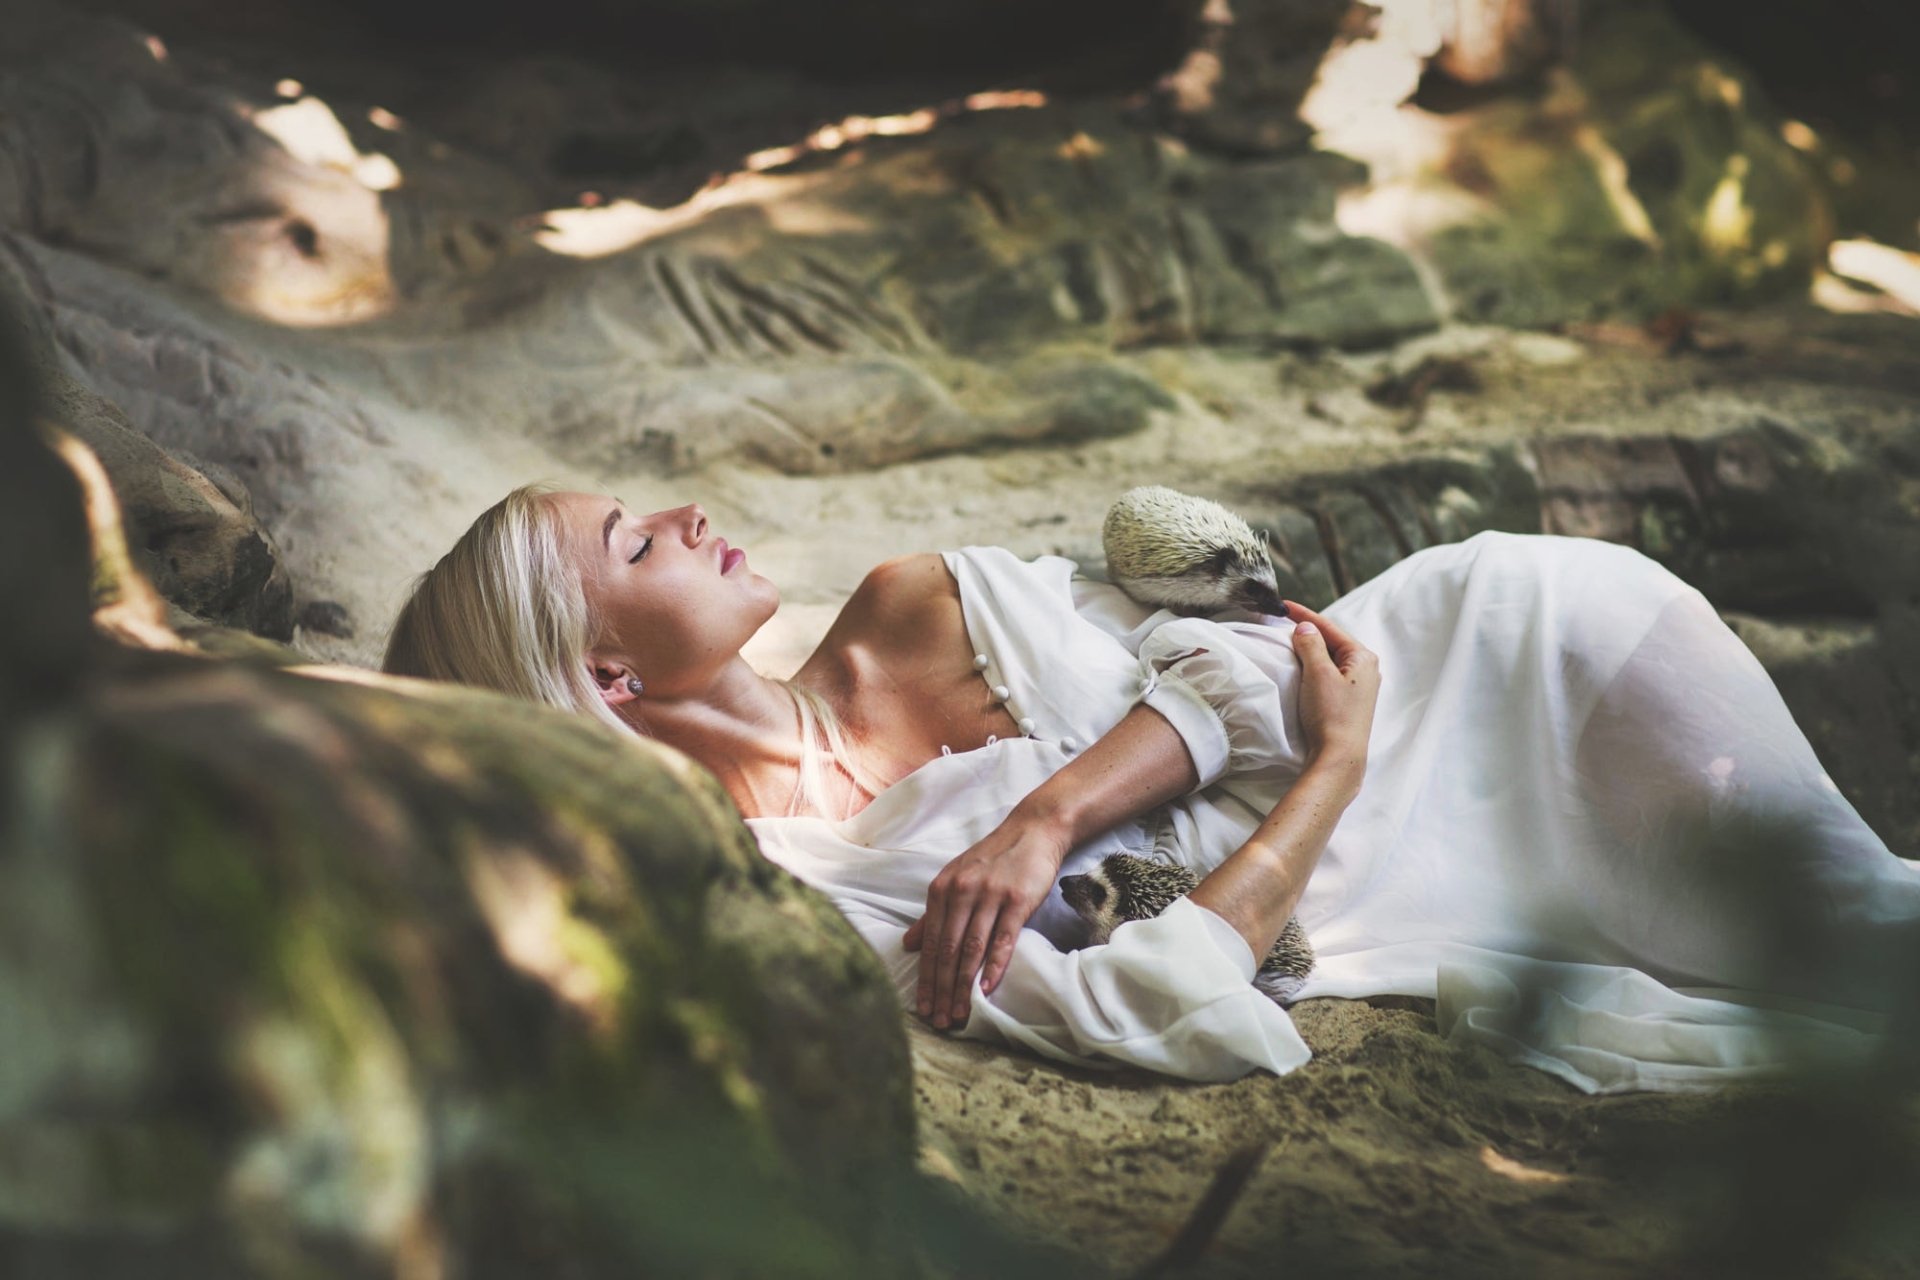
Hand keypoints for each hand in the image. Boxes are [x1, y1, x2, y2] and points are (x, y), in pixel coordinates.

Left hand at [902, 808, 1069, 1028]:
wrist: (1032, 831)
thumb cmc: (992, 859)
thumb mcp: (955, 880)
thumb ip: (932, 914)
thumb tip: (908, 944)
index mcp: (941, 890)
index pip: (929, 943)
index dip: (926, 978)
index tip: (923, 1007)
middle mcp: (961, 892)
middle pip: (947, 950)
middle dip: (941, 989)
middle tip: (939, 1021)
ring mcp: (989, 896)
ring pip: (971, 948)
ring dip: (963, 985)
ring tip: (960, 1014)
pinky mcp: (1017, 900)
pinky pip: (1003, 939)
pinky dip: (994, 966)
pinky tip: (986, 989)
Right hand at [1283, 601, 1379, 779]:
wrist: (1339, 757)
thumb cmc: (1331, 715)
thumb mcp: (1318, 674)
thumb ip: (1311, 645)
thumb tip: (1305, 628)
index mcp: (1363, 657)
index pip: (1329, 628)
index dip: (1305, 615)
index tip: (1284, 605)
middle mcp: (1366, 669)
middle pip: (1331, 641)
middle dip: (1308, 632)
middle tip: (1283, 624)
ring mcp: (1359, 687)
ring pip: (1330, 659)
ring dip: (1310, 650)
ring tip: (1289, 643)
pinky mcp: (1349, 702)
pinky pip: (1329, 674)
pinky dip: (1313, 667)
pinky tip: (1301, 669)